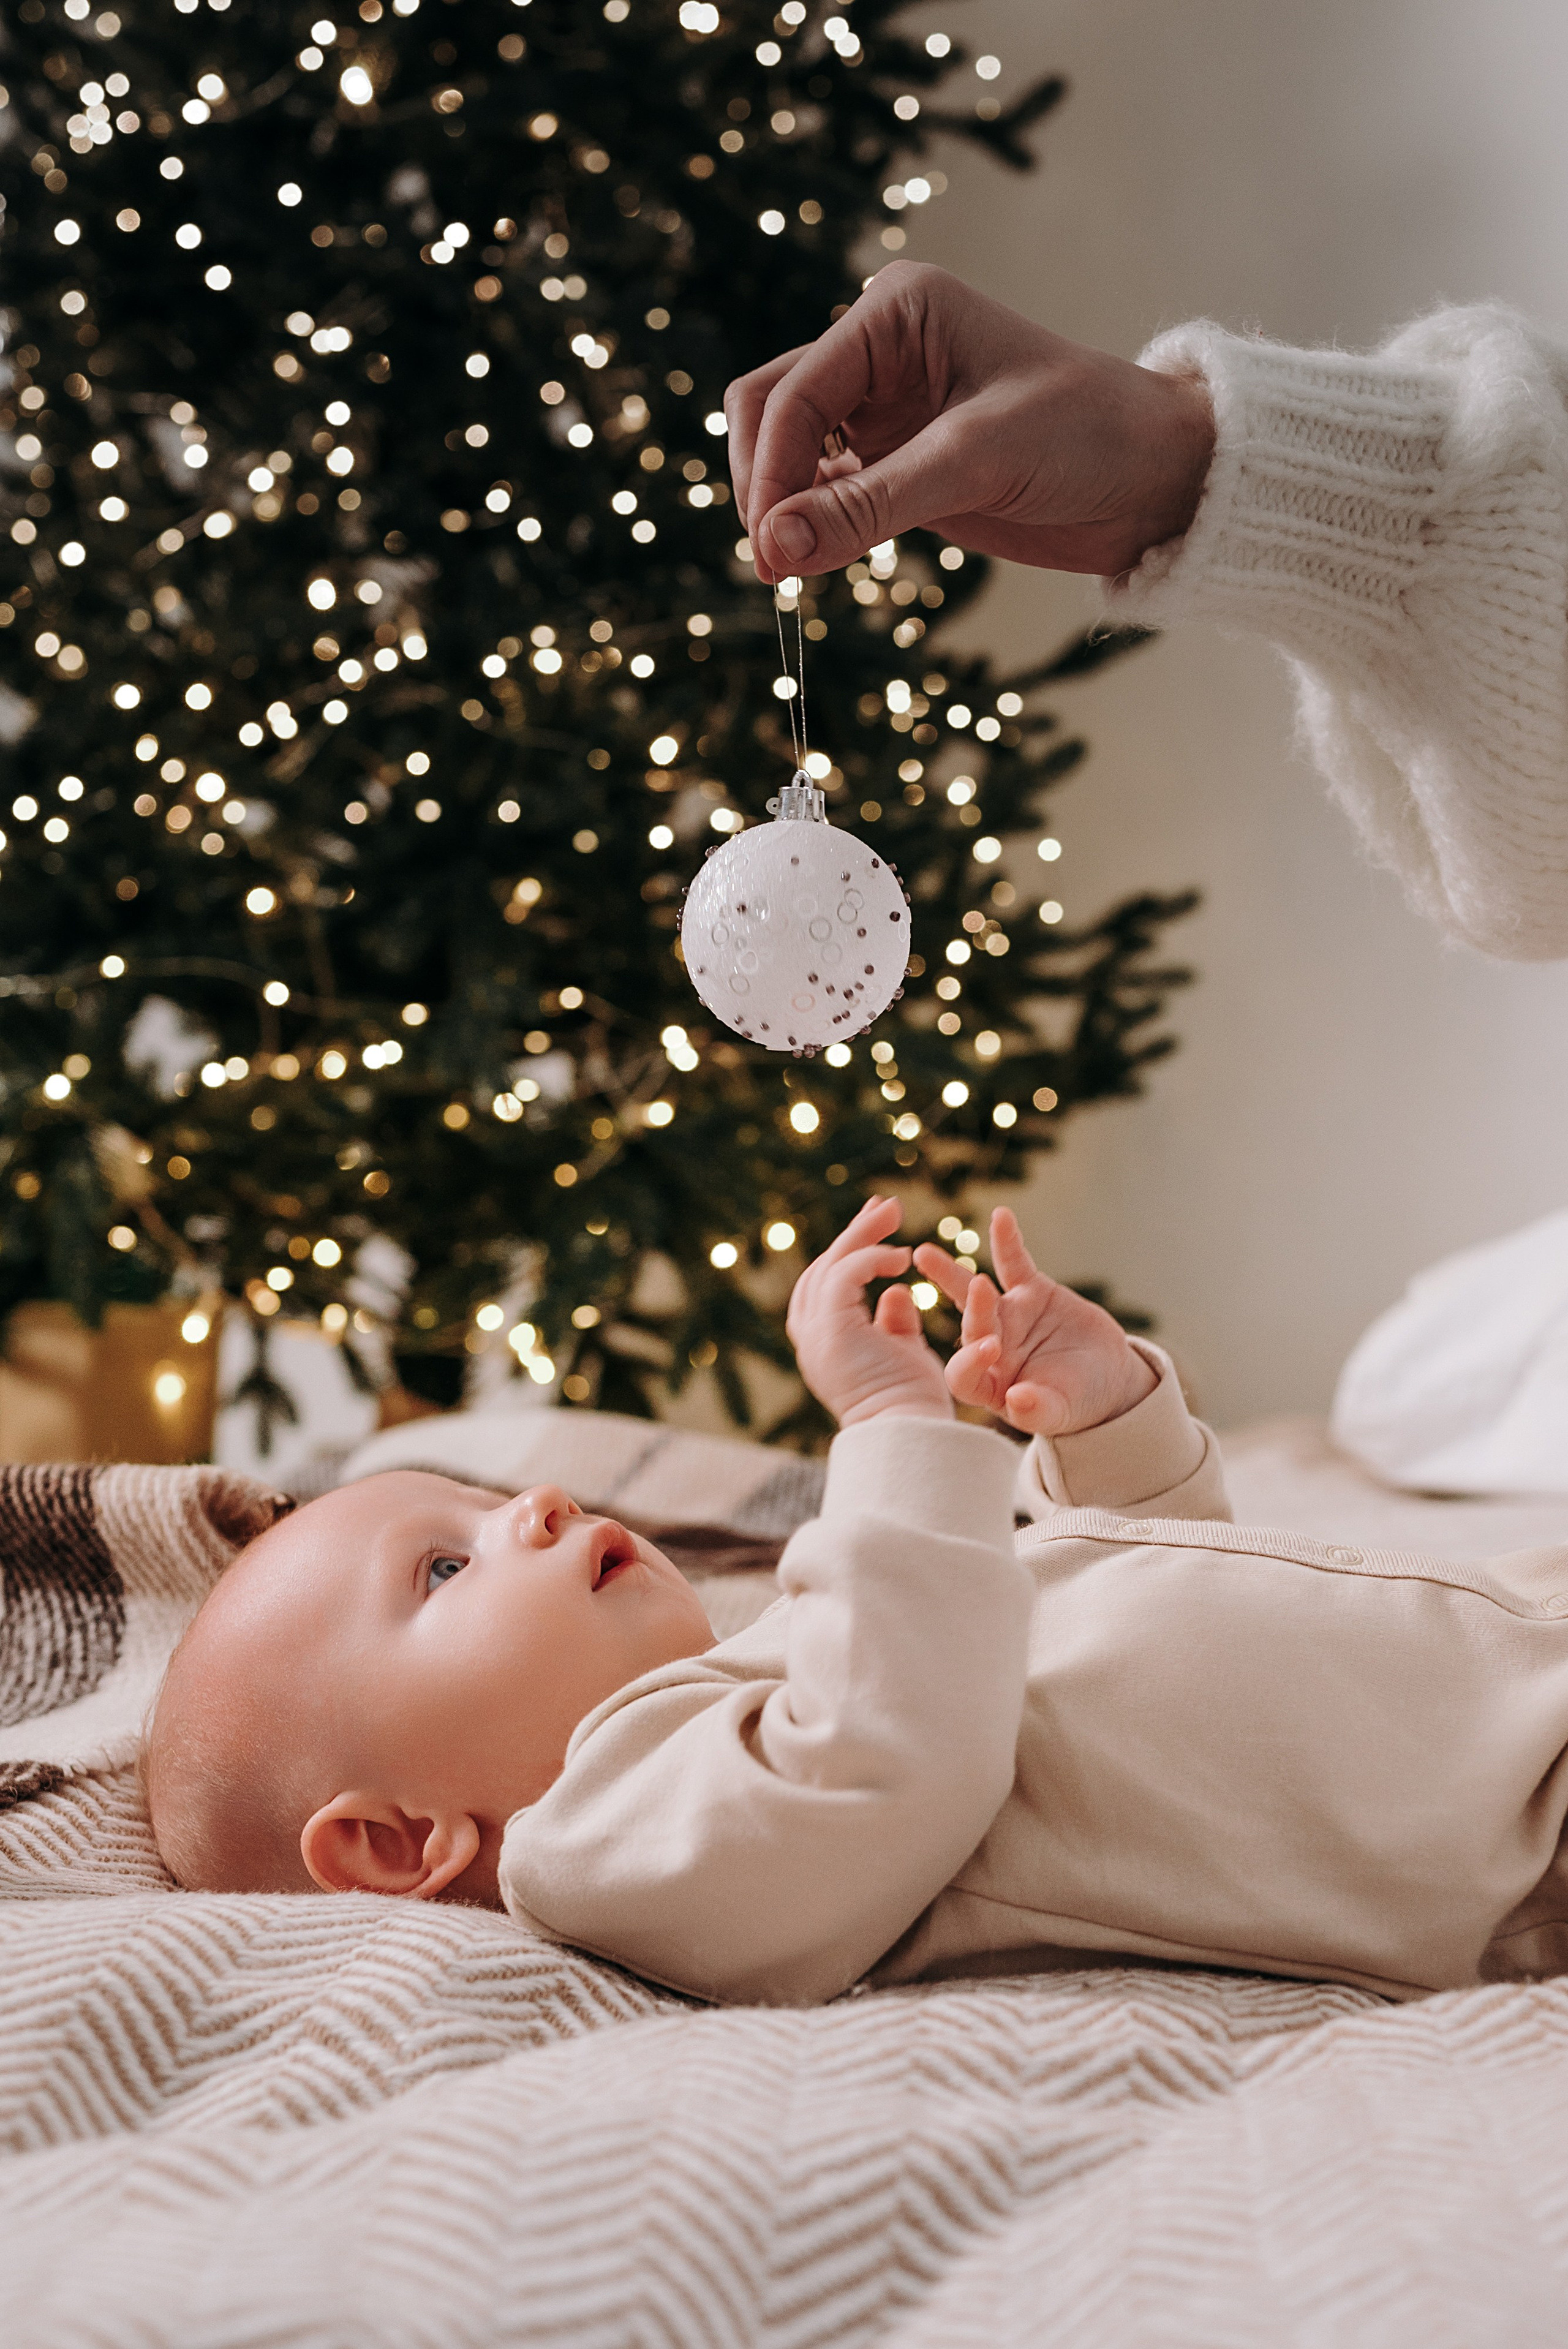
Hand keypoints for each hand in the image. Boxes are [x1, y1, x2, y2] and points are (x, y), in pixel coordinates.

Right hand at [725, 262, 1214, 584]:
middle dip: (763, 483)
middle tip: (774, 562)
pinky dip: (811, 523)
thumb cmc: (1087, 436)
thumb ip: (869, 506)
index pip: (793, 390)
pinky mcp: (897, 464)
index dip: (771, 470)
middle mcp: (880, 353)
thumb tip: (775, 549)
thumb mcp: (975, 465)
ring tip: (792, 567)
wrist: (1157, 477)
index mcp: (896, 313)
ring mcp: (884, 410)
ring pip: (788, 451)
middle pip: (770, 410)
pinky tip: (820, 555)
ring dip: (781, 506)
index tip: (770, 548)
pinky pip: (824, 490)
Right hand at [787, 1196, 954, 1428]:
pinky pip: (844, 1276)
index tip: (880, 1228)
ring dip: (862, 1234)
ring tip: (892, 1211)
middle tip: (885, 1205)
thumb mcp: (901, 1353)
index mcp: (823, 1344)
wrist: (909, 1432)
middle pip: (821, 1270)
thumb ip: (894, 1323)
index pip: (825, 1287)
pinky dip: (869, 1258)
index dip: (849, 1254)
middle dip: (854, 1234)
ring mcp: (816, 1334)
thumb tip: (895, 1293)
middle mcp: (811, 1338)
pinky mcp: (831, 1329)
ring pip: (829, 1266)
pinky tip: (901, 1257)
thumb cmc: (911, 1403)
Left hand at [913, 1206, 1155, 1439]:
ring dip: (951, 1274)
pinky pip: (1013, 1264)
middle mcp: (990, 1347)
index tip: (990, 1350)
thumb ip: (1038, 1410)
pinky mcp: (1029, 1292)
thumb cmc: (1078, 1403)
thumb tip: (1018, 1403)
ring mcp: (1007, 1317)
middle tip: (976, 1288)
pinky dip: (1007, 1241)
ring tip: (924, 1254)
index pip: (965, 1374)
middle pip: (971, 1327)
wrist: (1107, 1379)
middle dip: (972, 1309)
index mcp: (988, 1384)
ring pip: (976, 1292)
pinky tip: (1001, 1216)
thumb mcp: (1061, 1412)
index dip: (971, 1363)